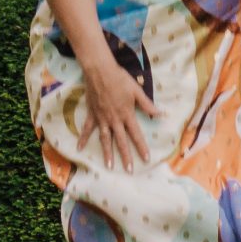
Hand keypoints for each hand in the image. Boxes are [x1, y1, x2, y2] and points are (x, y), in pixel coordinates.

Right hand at [76, 54, 159, 170]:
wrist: (100, 72)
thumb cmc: (120, 79)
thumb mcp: (137, 91)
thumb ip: (147, 105)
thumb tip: (161, 114)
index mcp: (127, 114)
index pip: (136, 134)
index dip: (141, 147)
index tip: (146, 158)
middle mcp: (114, 120)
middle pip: (121, 141)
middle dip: (126, 156)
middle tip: (129, 170)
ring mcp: (101, 118)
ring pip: (105, 139)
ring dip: (107, 153)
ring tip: (109, 166)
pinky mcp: (92, 114)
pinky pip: (87, 129)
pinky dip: (83, 138)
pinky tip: (79, 148)